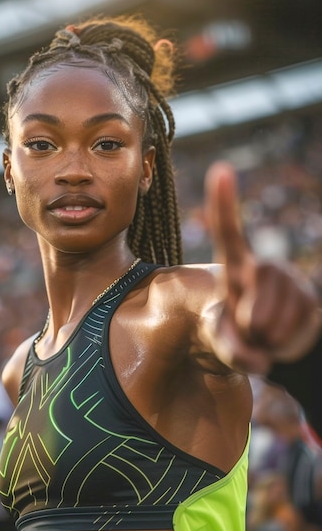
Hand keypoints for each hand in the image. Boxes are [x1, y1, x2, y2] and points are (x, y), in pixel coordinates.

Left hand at [204, 161, 321, 373]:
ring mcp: (289, 278)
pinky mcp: (310, 294)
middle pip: (255, 310)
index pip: (228, 232)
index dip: (224, 203)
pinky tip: (285, 332)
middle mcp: (263, 266)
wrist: (266, 339)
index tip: (222, 169)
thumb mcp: (222, 343)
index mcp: (234, 267)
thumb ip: (231, 351)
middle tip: (249, 329)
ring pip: (275, 321)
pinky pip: (299, 326)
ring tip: (265, 330)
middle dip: (251, 332)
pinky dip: (289, 341)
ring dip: (269, 338)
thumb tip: (257, 361)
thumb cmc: (233, 333)